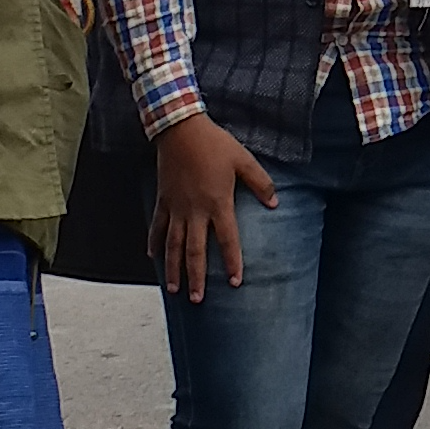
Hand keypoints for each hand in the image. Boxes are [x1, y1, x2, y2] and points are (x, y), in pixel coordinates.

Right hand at [148, 111, 275, 295]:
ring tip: (174, 289)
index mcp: (217, 203)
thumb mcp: (243, 160)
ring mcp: (176, 207)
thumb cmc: (214, 144)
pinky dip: (154, 243)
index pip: (227, 239)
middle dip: (196, 277)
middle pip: (194, 250)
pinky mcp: (163, 200)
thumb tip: (275, 204)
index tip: (235, 282)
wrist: (180, 129)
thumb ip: (260, 183)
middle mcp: (194, 211)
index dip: (232, 262)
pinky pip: (157, 226)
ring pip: (172, 245)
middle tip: (197, 299)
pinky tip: (154, 258)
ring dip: (173, 268)